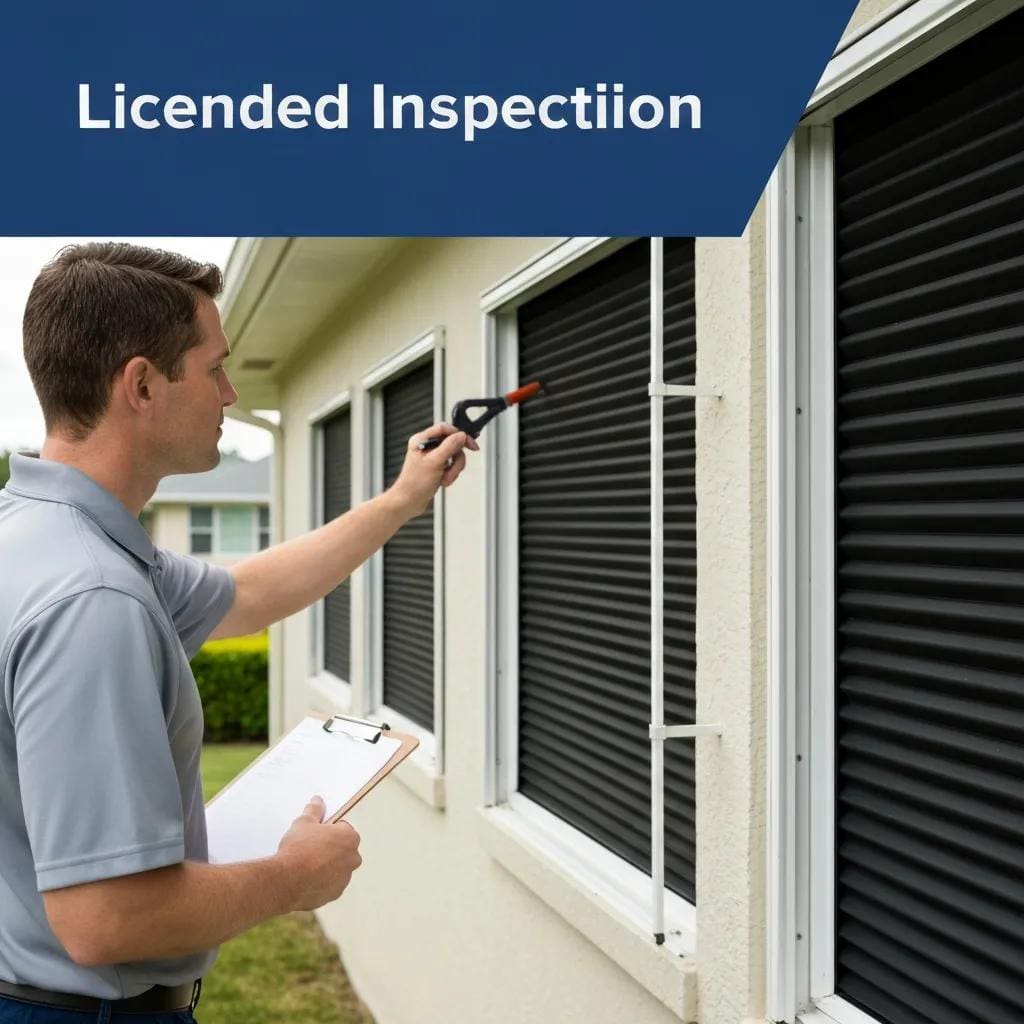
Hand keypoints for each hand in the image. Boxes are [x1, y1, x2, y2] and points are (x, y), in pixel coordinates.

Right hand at [277, 796, 362, 910]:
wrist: (288, 880)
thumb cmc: (298, 849)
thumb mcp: (304, 822)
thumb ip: (314, 810)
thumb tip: (318, 801)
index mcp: (350, 838)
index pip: (343, 829)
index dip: (328, 830)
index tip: (316, 834)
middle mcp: (353, 858)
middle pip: (343, 849)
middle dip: (330, 848)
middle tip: (310, 848)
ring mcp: (345, 878)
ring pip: (337, 868)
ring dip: (327, 866)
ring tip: (306, 865)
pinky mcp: (335, 894)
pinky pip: (330, 884)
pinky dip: (321, 881)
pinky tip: (306, 878)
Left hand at [388, 422, 478, 517]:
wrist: (408, 501)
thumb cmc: (414, 483)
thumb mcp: (434, 462)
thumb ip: (449, 446)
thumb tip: (461, 436)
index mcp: (422, 440)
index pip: (445, 429)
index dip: (459, 435)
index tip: (471, 445)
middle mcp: (426, 446)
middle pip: (452, 443)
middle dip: (455, 459)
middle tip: (453, 469)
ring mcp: (432, 457)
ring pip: (454, 456)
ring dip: (453, 470)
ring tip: (445, 479)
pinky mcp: (436, 466)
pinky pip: (451, 465)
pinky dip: (451, 474)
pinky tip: (443, 481)